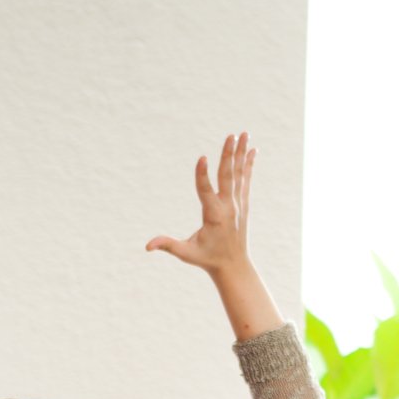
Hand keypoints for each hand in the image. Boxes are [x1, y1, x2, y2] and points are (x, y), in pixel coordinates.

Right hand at [147, 132, 255, 276]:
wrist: (233, 265)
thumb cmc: (206, 258)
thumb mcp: (186, 253)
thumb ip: (168, 246)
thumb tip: (147, 246)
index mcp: (213, 216)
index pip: (206, 192)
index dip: (202, 175)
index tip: (202, 157)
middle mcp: (229, 207)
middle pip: (228, 176)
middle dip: (228, 155)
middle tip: (231, 135)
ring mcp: (238, 204)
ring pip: (239, 174)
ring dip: (241, 153)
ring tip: (244, 133)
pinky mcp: (243, 203)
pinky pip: (246, 179)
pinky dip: (248, 164)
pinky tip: (251, 149)